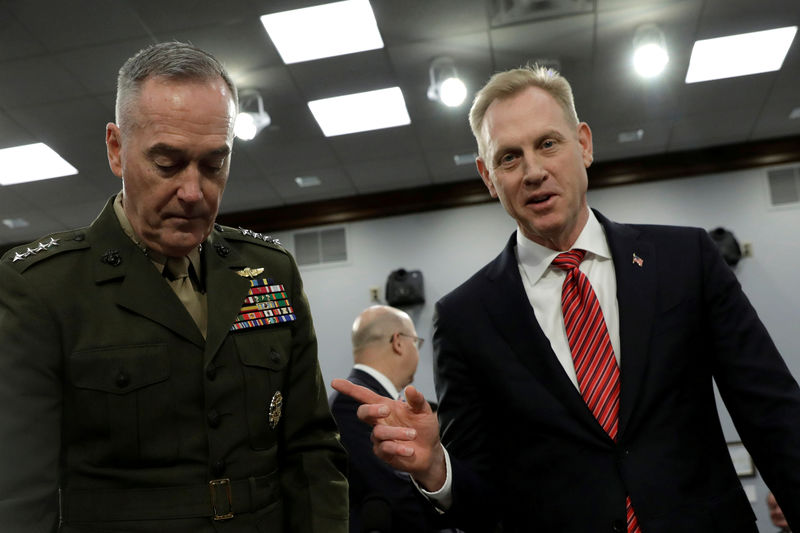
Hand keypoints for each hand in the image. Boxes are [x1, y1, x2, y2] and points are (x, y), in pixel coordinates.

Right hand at [331, 379, 446, 490]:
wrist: (430, 452)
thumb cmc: (424, 427)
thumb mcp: (424, 411)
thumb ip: (417, 400)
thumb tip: (410, 388)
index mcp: (386, 406)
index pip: (364, 396)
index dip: (349, 389)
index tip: (335, 382)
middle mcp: (379, 421)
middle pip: (363, 412)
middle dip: (371, 410)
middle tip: (387, 410)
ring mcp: (380, 438)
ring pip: (378, 432)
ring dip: (396, 433)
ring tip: (412, 434)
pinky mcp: (383, 453)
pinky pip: (384, 449)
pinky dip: (398, 448)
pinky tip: (409, 450)